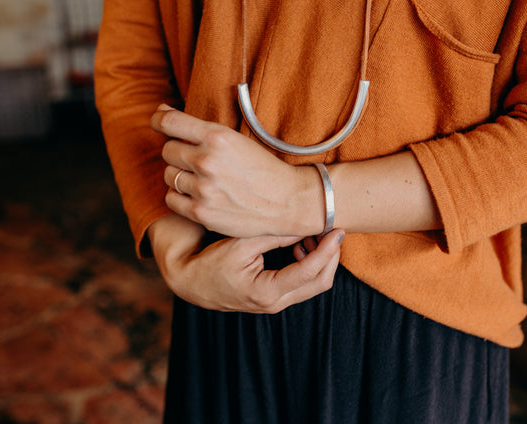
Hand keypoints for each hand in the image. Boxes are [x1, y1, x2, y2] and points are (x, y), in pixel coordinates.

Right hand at [150, 215, 344, 312]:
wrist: (189, 280)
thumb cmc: (209, 261)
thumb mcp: (241, 243)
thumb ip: (275, 235)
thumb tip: (304, 223)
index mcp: (266, 292)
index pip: (310, 271)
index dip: (328, 249)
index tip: (337, 230)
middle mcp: (274, 303)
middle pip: (320, 283)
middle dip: (331, 256)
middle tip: (331, 230)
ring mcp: (274, 304)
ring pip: (314, 285)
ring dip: (321, 260)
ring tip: (311, 235)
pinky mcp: (273, 299)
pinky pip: (302, 285)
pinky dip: (308, 264)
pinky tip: (299, 245)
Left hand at [151, 104, 322, 237]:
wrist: (288, 201)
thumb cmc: (263, 168)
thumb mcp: (236, 139)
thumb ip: (200, 129)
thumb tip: (161, 112)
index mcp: (217, 136)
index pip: (169, 122)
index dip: (158, 120)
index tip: (158, 122)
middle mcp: (207, 161)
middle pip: (167, 150)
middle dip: (178, 153)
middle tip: (197, 159)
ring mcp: (203, 189)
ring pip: (169, 175)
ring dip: (180, 176)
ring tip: (203, 179)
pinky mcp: (201, 213)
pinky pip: (171, 199)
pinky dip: (181, 196)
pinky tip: (199, 195)